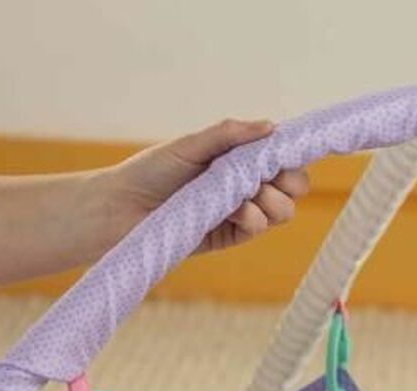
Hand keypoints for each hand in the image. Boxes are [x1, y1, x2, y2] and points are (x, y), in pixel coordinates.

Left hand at [107, 118, 308, 253]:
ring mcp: (239, 213)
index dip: (292, 157)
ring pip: (283, 211)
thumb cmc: (151, 171)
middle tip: (269, 178)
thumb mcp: (192, 144)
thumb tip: (271, 127)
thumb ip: (230, 134)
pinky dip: (253, 218)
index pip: (283, 158)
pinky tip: (235, 212)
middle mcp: (244, 185)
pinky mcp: (229, 238)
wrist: (122, 210)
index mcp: (238, 159)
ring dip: (272, 201)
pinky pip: (259, 227)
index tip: (288, 155)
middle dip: (290, 182)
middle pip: (293, 188)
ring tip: (244, 197)